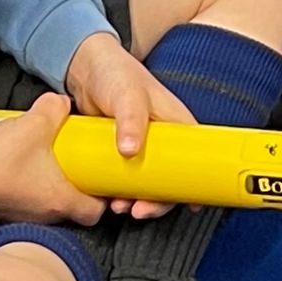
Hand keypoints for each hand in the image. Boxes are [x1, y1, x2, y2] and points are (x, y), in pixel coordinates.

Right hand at [0, 90, 103, 226]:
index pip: (96, 213)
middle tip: (82, 165)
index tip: (103, 176)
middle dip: (81, 189)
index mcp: (60, 201)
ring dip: (55, 186)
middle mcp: (45, 216)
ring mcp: (23, 217)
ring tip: (53, 160)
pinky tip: (25, 165)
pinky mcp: (5, 212)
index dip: (104, 196)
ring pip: (51, 206)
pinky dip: (33, 188)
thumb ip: (55, 108)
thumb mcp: (34, 123)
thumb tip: (62, 103)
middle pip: (75, 209)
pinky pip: (29, 203)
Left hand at [65, 30, 191, 220]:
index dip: (195, 185)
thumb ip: (130, 119)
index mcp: (177, 124)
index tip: (189, 206)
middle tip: (139, 211)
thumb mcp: (127, 94)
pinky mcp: (121, 154)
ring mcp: (141, 148)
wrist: (85, 69)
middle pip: (171, 180)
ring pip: (147, 184)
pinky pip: (126, 181)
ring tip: (119, 207)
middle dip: (158, 201)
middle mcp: (163, 140)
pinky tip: (108, 200)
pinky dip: (120, 194)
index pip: (196, 160)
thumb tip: (130, 151)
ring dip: (136, 201)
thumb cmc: (115, 73)